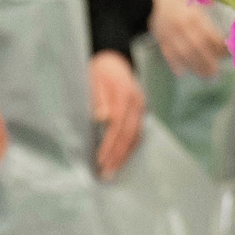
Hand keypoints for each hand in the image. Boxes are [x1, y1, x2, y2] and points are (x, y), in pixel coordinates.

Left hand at [89, 52, 145, 178]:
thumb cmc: (99, 70)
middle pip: (129, 134)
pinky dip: (131, 146)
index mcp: (125, 95)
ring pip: (136, 135)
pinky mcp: (140, 111)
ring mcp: (141, 107)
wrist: (114, 60)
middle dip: (118, 155)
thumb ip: (98, 97)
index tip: (100, 160)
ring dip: (125, 154)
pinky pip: (138, 131)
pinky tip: (123, 157)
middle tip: (107, 174)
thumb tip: (102, 118)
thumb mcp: (93, 79)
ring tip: (114, 170)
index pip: (117, 126)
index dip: (110, 145)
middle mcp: (137, 103)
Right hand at [147, 0, 224, 77]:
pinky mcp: (160, 40)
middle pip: (198, 46)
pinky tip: (182, 73)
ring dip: (195, 66)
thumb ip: (207, 25)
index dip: (219, 47)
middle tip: (216, 72)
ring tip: (204, 75)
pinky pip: (168, 54)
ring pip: (184, 53)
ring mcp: (171, 34)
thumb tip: (222, 42)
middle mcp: (183, 27)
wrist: (153, 2)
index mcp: (195, 17)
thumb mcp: (196, 10)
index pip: (209, 35)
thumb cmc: (180, 6)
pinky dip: (175, 64)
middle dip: (208, 61)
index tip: (226, 56)